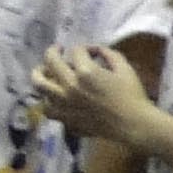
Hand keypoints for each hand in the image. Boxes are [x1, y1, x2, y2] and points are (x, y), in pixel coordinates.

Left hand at [34, 43, 151, 141]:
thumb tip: (96, 50)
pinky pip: (47, 108)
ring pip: (39, 85)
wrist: (133, 124)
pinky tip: (54, 98)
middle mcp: (69, 86)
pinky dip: (48, 100)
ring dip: (40, 74)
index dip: (85, 48)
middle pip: (50, 61)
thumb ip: (109, 54)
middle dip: (53, 51)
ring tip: (44, 71)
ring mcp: (64, 103)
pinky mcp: (65, 118)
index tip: (92, 52)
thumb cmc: (132, 96)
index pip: (76, 51)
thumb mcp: (125, 69)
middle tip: (57, 51)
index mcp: (86, 72)